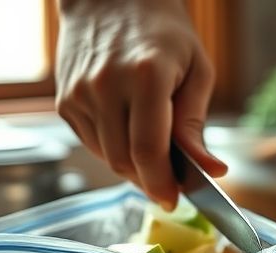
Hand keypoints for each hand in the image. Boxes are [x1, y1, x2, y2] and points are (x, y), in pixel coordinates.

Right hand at [56, 0, 225, 208]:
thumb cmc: (162, 31)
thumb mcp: (196, 69)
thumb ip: (196, 124)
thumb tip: (211, 171)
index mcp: (145, 76)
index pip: (148, 150)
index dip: (162, 183)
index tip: (173, 199)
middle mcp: (105, 85)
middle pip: (124, 161)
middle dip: (149, 179)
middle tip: (169, 181)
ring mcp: (79, 94)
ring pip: (106, 158)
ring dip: (131, 165)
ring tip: (150, 144)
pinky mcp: (64, 101)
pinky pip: (91, 144)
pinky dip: (112, 148)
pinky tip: (127, 127)